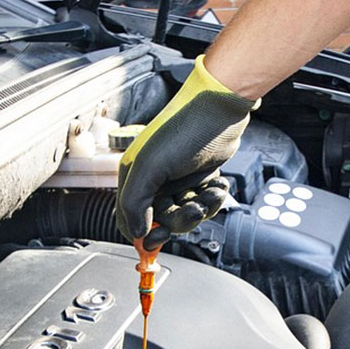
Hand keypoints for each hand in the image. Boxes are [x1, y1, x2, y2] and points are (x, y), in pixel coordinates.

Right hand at [116, 55, 255, 249]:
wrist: (220, 109)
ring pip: (185, 215)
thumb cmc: (184, 130)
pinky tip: (218, 184)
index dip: (144, 235)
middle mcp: (153, 182)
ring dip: (202, 208)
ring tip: (212, 192)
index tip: (159, 238)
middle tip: (194, 208)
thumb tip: (137, 233)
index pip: (129, 220)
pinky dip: (212, 198)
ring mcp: (176, 181)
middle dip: (181, 220)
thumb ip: (135, 202)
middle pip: (162, 222)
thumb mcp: (151, 167)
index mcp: (134, 178)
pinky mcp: (197, 179)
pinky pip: (201, 203)